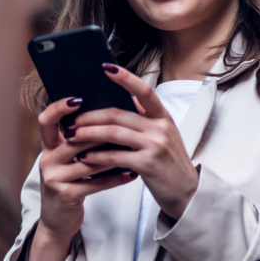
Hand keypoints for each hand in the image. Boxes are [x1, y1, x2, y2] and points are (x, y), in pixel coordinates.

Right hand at [30, 96, 138, 260]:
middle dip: (101, 131)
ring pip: (89, 160)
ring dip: (114, 154)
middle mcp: (48, 159)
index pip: (47, 119)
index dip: (59, 107)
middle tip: (126, 123)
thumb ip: (82, 139)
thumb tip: (110, 112)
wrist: (59, 220)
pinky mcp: (66, 195)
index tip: (79, 97)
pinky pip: (95, 182)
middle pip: (75, 138)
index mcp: (49, 146)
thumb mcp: (70, 160)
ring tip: (136, 148)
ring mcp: (54, 178)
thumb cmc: (71, 183)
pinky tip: (132, 174)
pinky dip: (116, 178)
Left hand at [67, 64, 199, 219]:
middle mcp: (160, 127)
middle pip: (118, 114)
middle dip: (91, 116)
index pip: (144, 90)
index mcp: (163, 117)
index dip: (125, 78)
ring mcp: (155, 145)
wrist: (187, 193)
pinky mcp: (147, 164)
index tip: (106, 67)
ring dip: (88, 134)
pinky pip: (115, 155)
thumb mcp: (162, 137)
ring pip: (113, 133)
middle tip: (73, 120)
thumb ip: (144, 121)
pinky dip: (97, 156)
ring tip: (72, 136)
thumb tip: (115, 108)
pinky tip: (85, 157)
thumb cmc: (169, 164)